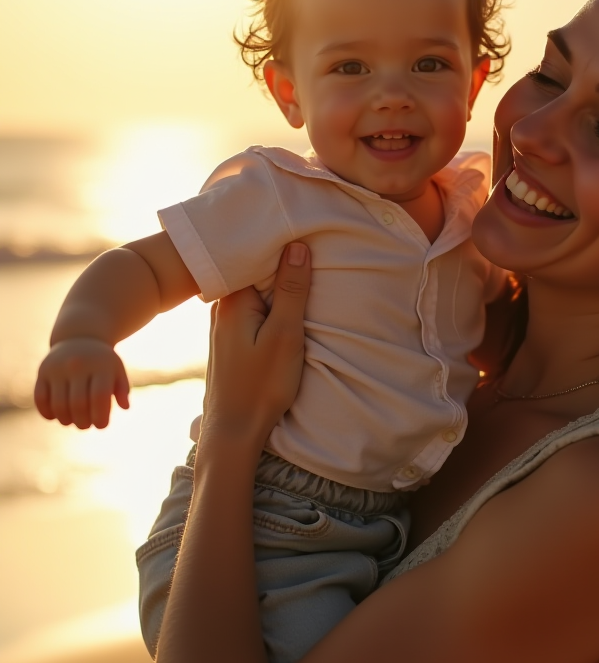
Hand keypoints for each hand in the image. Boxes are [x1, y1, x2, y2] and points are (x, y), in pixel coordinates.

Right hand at [34, 338, 129, 428]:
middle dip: (83, 422)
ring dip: (65, 420)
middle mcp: (78, 365)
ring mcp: (58, 368)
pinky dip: (46, 412)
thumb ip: (122, 388)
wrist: (80, 338)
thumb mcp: (117, 370)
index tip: (102, 426)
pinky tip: (54, 417)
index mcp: (101, 366)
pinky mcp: (43, 371)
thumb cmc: (102, 362)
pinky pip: (40, 397)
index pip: (100, 396)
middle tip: (86, 426)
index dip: (101, 416)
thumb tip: (125, 407)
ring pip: (59, 404)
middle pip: (78, 403)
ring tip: (73, 422)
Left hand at [199, 242, 310, 452]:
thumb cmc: (261, 384)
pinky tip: (286, 302)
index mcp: (233, 300)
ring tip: (303, 269)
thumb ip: (290, 290)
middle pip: (254, 271)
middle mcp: (222, 307)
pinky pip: (253, 307)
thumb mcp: (284, 334)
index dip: (280, 245)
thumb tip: (297, 247)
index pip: (256, 256)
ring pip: (255, 291)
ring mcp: (225, 323)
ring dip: (276, 283)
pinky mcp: (232, 339)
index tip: (306, 233)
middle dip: (279, 262)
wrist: (234, 430)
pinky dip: (269, 301)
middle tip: (311, 246)